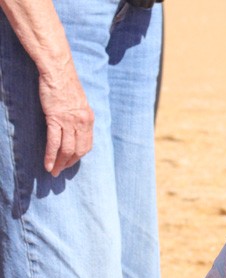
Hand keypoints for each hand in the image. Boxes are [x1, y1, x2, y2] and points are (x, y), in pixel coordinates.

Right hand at [38, 59, 93, 175]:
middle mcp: (82, 123)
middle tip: (61, 171)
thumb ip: (79, 118)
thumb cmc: (66, 84)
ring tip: (54, 171)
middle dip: (69, 163)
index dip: (78, 156)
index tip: (71, 162)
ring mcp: (69, 122)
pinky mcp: (55, 119)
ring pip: (66, 149)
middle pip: (78, 150)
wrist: (58, 70)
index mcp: (89, 119)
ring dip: (60, 163)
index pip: (87, 145)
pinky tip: (48, 164)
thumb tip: (75, 130)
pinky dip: (51, 156)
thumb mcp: (79, 103)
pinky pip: (54, 143)